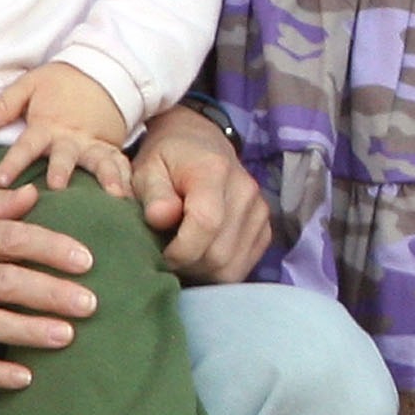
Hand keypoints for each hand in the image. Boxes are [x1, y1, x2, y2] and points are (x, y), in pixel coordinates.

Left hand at [0, 61, 132, 194]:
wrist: (100, 71)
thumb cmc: (60, 82)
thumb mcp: (30, 84)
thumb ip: (5, 105)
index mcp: (47, 125)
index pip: (26, 146)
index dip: (13, 162)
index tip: (0, 180)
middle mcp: (72, 138)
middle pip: (66, 156)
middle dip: (62, 171)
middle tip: (58, 187)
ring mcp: (94, 144)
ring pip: (100, 162)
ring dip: (107, 178)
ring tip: (115, 195)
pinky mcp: (111, 147)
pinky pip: (121, 164)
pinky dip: (127, 179)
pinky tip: (132, 198)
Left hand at [131, 104, 271, 282]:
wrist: (200, 143)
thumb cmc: (168, 159)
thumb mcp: (148, 169)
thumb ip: (154, 194)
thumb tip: (161, 218)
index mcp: (213, 171)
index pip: (206, 223)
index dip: (180, 251)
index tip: (161, 253)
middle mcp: (245, 190)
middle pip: (219, 254)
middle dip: (188, 266)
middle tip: (167, 257)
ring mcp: (260, 210)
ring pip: (232, 268)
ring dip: (204, 272)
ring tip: (185, 256)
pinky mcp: (265, 227)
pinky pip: (244, 266)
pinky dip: (221, 270)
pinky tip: (203, 254)